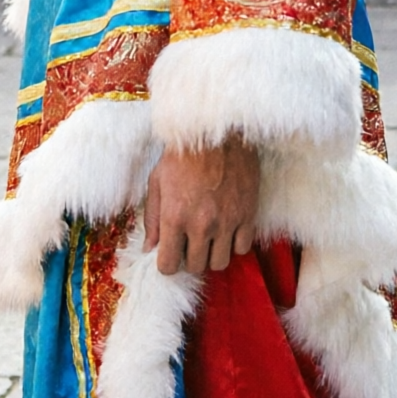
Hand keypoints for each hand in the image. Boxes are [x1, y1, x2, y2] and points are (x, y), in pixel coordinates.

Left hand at [143, 138, 259, 275]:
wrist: (216, 130)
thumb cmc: (183, 154)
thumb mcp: (157, 182)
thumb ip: (152, 220)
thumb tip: (149, 248)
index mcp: (174, 217)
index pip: (168, 266)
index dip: (167, 264)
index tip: (170, 253)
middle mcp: (201, 225)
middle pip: (195, 267)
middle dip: (189, 259)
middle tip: (189, 242)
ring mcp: (227, 221)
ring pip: (220, 263)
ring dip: (212, 254)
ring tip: (209, 238)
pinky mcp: (247, 214)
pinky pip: (243, 248)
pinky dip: (234, 244)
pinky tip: (227, 230)